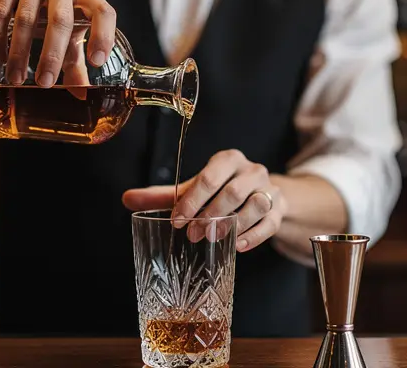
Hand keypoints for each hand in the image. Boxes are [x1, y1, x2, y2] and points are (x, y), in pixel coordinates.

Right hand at [0, 0, 116, 87]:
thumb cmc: (46, 8)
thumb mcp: (65, 30)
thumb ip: (74, 60)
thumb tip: (82, 94)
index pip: (103, 12)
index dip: (103, 36)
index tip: (95, 63)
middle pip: (61, 20)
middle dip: (52, 54)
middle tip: (44, 83)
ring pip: (27, 18)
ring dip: (20, 52)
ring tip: (15, 78)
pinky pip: (2, 11)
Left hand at [122, 150, 285, 252]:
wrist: (261, 193)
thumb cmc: (222, 190)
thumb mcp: (195, 189)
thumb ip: (164, 195)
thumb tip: (126, 198)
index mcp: (229, 160)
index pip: (210, 176)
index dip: (193, 200)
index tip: (177, 221)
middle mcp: (252, 171)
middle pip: (234, 191)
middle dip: (211, 214)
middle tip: (193, 235)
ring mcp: (269, 189)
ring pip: (256, 205)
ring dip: (233, 224)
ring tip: (213, 239)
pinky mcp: (280, 209)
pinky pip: (271, 222)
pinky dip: (255, 235)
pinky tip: (239, 246)